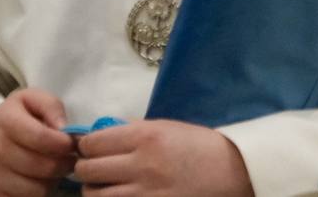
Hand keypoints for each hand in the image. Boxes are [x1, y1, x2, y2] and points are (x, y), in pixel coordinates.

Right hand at [0, 88, 75, 195]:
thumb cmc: (16, 118)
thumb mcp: (32, 100)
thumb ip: (51, 106)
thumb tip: (64, 127)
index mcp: (5, 120)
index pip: (42, 137)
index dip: (65, 143)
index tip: (73, 144)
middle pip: (43, 166)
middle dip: (65, 163)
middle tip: (69, 159)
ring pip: (37, 188)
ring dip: (52, 180)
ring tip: (53, 168)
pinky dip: (37, 193)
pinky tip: (37, 179)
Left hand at [75, 119, 252, 195]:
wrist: (232, 170)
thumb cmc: (199, 145)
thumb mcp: (167, 128)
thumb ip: (132, 130)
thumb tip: (98, 135)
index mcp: (146, 136)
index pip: (92, 143)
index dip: (87, 145)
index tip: (92, 148)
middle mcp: (141, 164)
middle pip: (86, 170)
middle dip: (86, 168)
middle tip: (95, 168)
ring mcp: (143, 193)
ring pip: (92, 194)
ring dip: (94, 188)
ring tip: (105, 184)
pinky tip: (118, 194)